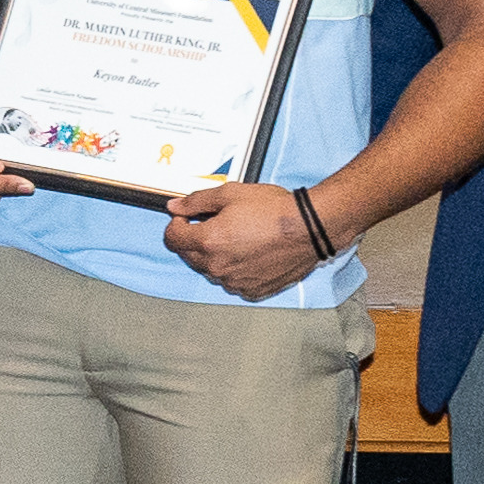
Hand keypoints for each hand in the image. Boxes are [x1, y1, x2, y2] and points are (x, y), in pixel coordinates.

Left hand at [161, 180, 327, 299]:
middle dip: (194, 240)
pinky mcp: (252, 290)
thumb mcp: (231, 194)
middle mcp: (218, 266)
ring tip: (238, 237)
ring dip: (215, 256)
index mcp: (209, 241)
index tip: (185, 218)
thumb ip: (197, 201)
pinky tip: (249, 253)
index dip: (176, 225)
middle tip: (214, 224)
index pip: (171, 239)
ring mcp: (235, 281)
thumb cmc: (276, 211)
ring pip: (210, 270)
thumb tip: (176, 206)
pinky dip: (234, 269)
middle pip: (188, 256)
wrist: (311, 228)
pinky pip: (232, 281)